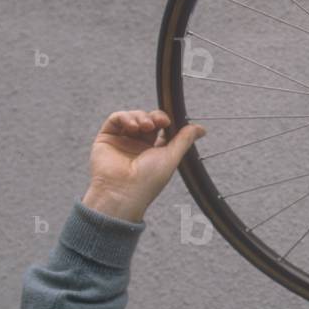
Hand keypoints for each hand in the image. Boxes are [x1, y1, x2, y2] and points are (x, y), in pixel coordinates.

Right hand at [81, 110, 206, 222]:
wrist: (122, 192)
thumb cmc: (148, 180)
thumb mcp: (171, 157)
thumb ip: (185, 140)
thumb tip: (202, 129)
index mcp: (154, 151)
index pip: (162, 128)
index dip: (165, 121)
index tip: (169, 121)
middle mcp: (138, 145)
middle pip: (148, 119)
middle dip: (155, 117)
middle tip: (159, 122)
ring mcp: (122, 141)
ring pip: (133, 117)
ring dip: (140, 116)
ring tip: (145, 126)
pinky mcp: (106, 138)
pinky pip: (115, 119)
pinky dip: (125, 117)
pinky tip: (132, 125)